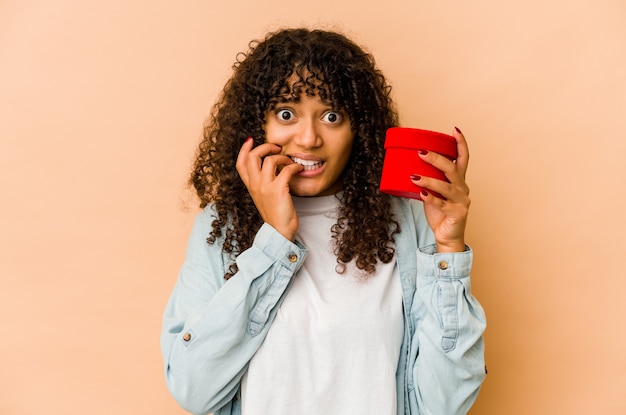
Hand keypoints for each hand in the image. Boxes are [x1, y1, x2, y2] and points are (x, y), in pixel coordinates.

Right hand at [236, 137, 303, 240]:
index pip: (240, 163)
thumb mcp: (263, 197)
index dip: (244, 149)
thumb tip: (270, 165)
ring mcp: (265, 187)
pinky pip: (286, 169)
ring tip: (290, 162)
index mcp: (250, 186)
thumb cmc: (275, 215)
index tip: (250, 140)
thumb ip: (262, 182)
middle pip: (253, 157)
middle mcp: (255, 185)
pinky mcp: (278, 190)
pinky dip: (294, 166)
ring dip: (283, 157)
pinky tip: (298, 169)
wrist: (279, 232)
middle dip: (265, 146)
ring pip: (269, 160)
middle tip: (277, 147)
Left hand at [410, 127, 470, 252]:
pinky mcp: (457, 213)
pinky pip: (442, 204)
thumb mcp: (434, 194)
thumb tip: (409, 169)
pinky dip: (430, 198)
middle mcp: (463, 188)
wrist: (448, 237)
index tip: (455, 130)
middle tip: (421, 152)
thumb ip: (428, 182)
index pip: (463, 158)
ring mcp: (461, 201)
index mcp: (459, 181)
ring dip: (429, 180)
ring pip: (446, 186)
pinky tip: (421, 193)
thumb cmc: (440, 214)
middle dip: (436, 159)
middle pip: (452, 169)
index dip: (461, 144)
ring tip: (414, 176)